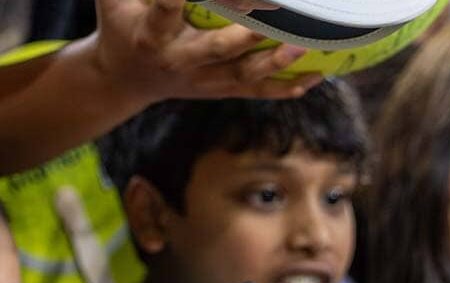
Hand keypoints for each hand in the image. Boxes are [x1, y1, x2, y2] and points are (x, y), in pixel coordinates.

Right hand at [89, 0, 319, 104]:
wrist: (124, 78)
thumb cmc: (121, 23)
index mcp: (149, 34)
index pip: (167, 10)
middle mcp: (178, 60)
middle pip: (214, 50)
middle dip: (241, 37)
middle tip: (263, 20)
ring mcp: (203, 80)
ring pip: (242, 75)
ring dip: (273, 64)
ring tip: (300, 48)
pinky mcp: (220, 91)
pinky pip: (257, 92)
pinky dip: (285, 88)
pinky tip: (315, 78)